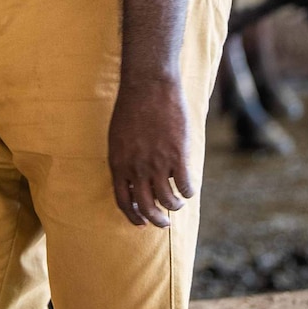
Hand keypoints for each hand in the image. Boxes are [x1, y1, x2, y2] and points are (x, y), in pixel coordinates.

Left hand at [108, 78, 193, 227]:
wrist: (148, 85)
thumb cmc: (132, 107)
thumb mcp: (118, 137)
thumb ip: (124, 160)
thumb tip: (132, 180)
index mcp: (118, 164)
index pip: (123, 201)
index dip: (133, 216)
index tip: (142, 222)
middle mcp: (136, 168)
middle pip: (146, 207)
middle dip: (156, 219)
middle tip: (164, 222)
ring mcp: (157, 163)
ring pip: (168, 200)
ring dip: (174, 206)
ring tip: (178, 203)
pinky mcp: (178, 156)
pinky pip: (186, 186)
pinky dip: (189, 192)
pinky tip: (189, 188)